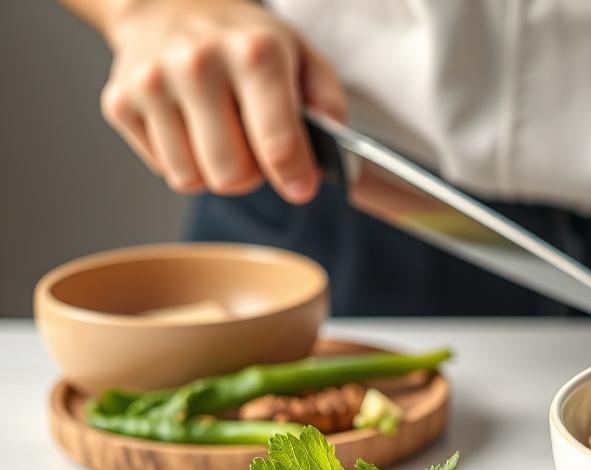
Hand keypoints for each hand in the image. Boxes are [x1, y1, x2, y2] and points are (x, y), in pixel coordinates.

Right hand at [97, 0, 345, 201]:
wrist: (166, 4)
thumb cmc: (241, 38)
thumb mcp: (298, 52)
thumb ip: (326, 100)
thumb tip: (327, 153)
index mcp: (253, 53)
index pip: (276, 143)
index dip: (293, 176)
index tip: (300, 188)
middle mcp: (198, 64)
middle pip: (232, 174)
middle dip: (252, 176)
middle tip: (256, 154)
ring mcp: (152, 83)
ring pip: (193, 178)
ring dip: (215, 171)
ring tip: (222, 137)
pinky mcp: (120, 102)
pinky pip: (164, 168)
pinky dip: (184, 160)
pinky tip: (190, 127)